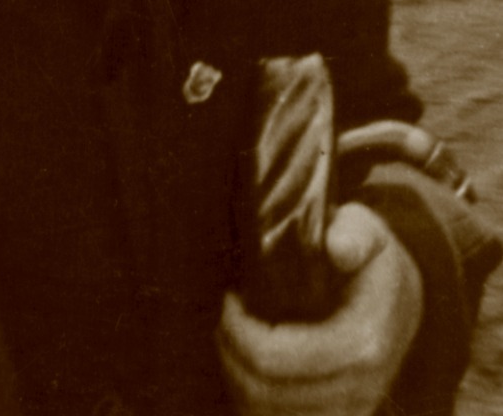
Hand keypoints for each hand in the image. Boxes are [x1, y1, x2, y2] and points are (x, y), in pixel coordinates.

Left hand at [216, 202, 422, 414]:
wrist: (403, 300)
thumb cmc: (372, 261)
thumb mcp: (365, 231)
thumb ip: (354, 233)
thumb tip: (338, 247)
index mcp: (362, 343)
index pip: (275, 358)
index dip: (239, 331)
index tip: (231, 296)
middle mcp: (358, 389)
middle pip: (264, 392)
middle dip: (231, 353)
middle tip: (224, 317)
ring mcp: (351, 411)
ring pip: (267, 415)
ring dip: (237, 378)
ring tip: (231, 338)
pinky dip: (252, 400)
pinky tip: (246, 366)